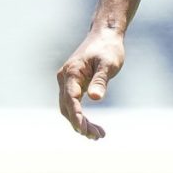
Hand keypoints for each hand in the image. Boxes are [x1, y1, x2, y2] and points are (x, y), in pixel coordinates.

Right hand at [55, 25, 125, 139]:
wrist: (105, 35)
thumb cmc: (108, 48)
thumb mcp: (108, 64)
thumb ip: (101, 80)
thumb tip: (95, 98)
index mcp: (71, 73)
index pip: (70, 99)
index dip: (76, 116)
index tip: (84, 130)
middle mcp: (64, 78)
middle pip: (67, 107)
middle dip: (79, 124)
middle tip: (96, 137)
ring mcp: (67, 82)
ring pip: (69, 108)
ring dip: (80, 123)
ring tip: (97, 135)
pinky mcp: (73, 85)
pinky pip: (73, 104)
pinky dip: (81, 116)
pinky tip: (93, 126)